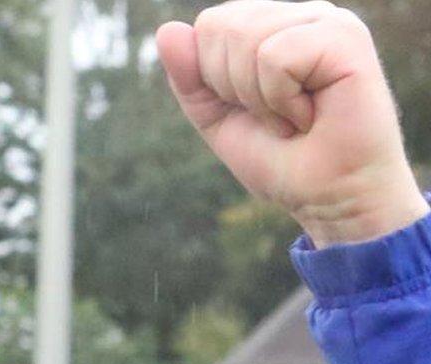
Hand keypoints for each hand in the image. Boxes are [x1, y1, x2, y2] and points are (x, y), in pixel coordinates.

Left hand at [158, 1, 424, 246]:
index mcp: (277, 25)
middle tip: (275, 115)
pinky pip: (274, 57)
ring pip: (244, 38)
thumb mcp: (216, 116)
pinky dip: (279, 99)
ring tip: (293, 117)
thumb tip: (166, 29)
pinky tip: (310, 115)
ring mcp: (329, 21)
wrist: (328, 196)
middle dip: (231, 86)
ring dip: (257, 97)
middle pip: (221, 25)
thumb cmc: (281, 157)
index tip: (253, 108)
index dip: (213, 77)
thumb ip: (190, 75)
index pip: (210, 24)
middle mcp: (305, 14)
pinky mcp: (346, 38)